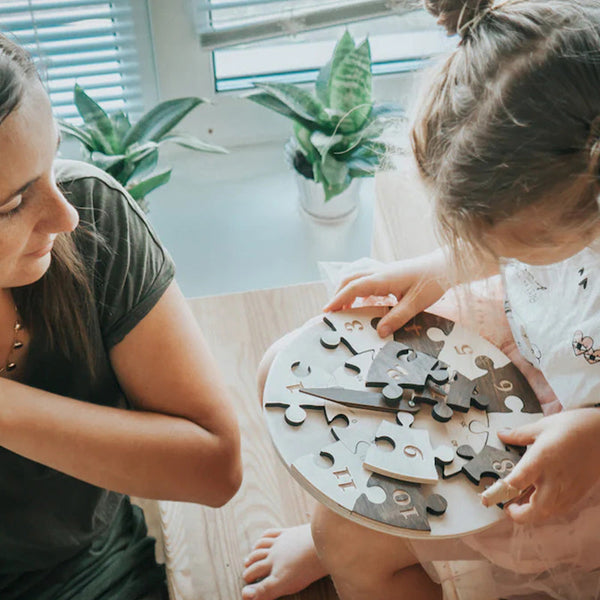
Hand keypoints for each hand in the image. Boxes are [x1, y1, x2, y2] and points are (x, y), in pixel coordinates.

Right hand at [323, 249, 450, 336]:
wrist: (445, 265)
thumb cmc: (432, 281)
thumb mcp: (416, 303)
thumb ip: (397, 318)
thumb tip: (379, 332)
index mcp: (383, 278)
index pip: (353, 287)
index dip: (338, 299)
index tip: (327, 310)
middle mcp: (379, 272)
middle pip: (349, 279)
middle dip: (338, 295)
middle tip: (333, 312)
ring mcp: (383, 271)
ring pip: (356, 277)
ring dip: (347, 291)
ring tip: (346, 309)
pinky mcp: (388, 274)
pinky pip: (366, 279)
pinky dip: (358, 290)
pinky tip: (363, 302)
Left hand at [498, 408, 599, 523]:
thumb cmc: (575, 427)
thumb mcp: (542, 426)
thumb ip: (519, 434)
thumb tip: (503, 435)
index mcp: (541, 459)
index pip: (517, 482)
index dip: (502, 490)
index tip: (490, 495)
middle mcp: (554, 478)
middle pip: (534, 509)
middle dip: (518, 514)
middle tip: (508, 507)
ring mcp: (568, 488)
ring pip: (548, 512)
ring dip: (532, 513)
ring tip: (521, 503)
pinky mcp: (578, 492)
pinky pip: (560, 508)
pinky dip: (547, 508)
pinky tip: (540, 498)